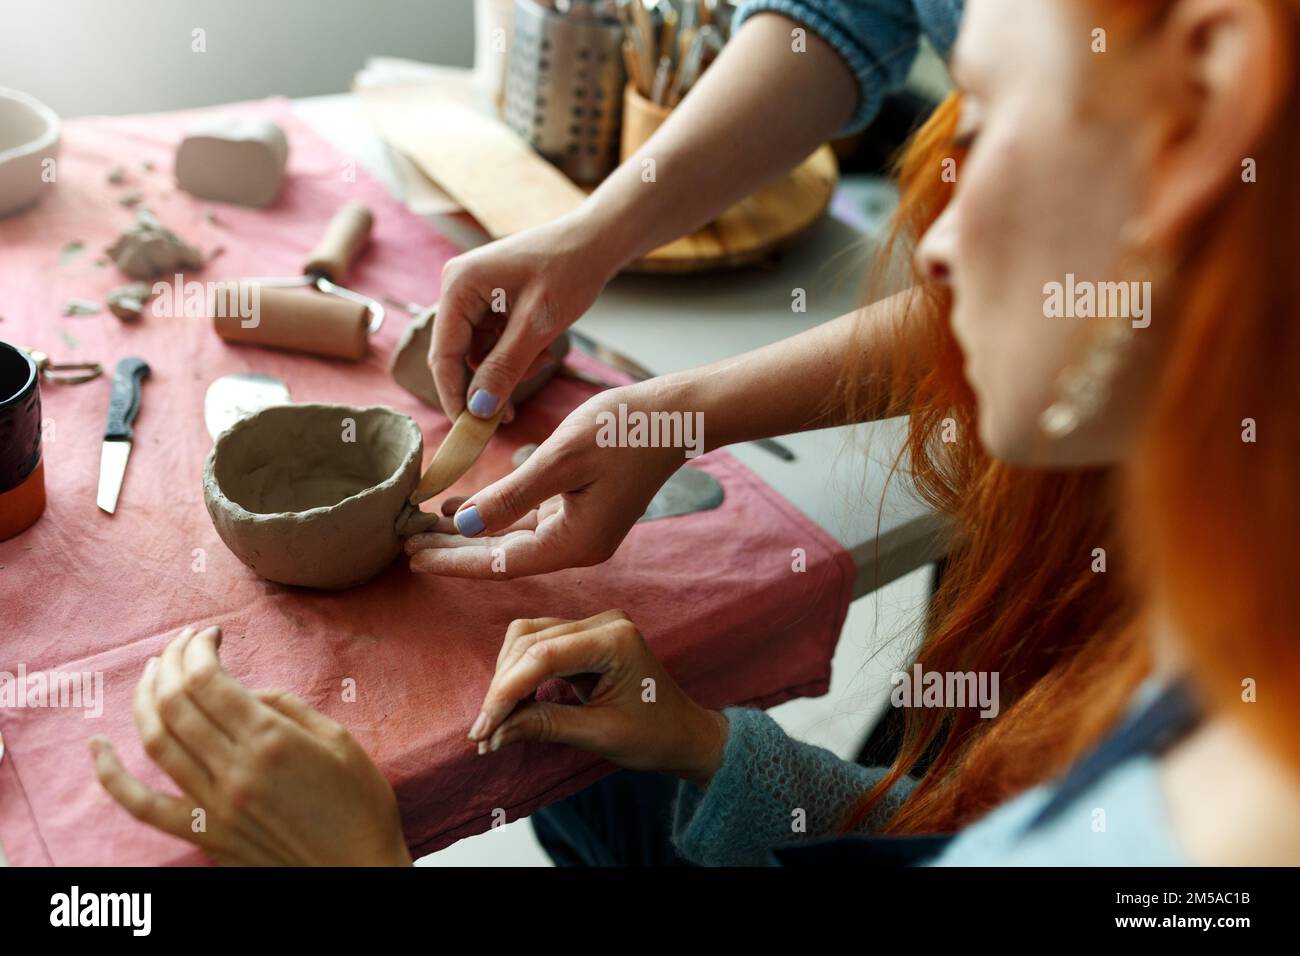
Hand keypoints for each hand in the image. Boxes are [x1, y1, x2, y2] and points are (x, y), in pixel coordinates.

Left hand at [91, 626, 410, 865]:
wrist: (357, 872)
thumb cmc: (360, 804)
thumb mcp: (339, 741)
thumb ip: (288, 708)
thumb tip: (247, 693)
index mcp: (270, 741)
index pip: (208, 681)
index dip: (199, 648)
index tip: (210, 634)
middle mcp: (234, 771)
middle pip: (176, 703)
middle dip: (171, 661)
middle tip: (182, 644)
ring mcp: (213, 806)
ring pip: (156, 741)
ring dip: (145, 698)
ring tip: (152, 672)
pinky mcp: (205, 835)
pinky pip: (142, 806)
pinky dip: (111, 776)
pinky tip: (97, 748)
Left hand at [405, 384, 687, 578]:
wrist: (675, 414)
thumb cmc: (622, 430)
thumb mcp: (561, 458)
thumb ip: (512, 495)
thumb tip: (467, 525)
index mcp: (575, 542)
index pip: (500, 563)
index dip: (453, 560)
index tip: (411, 556)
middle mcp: (579, 545)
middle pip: (504, 557)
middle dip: (455, 550)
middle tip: (405, 542)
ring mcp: (583, 530)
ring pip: (514, 539)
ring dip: (472, 532)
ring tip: (424, 524)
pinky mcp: (584, 511)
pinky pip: (531, 521)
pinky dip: (497, 514)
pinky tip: (464, 507)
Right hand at [431, 212, 618, 419]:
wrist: (596, 242)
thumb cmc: (570, 270)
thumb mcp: (538, 326)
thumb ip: (505, 367)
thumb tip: (478, 408)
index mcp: (459, 286)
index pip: (444, 354)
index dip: (455, 396)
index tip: (470, 430)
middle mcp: (457, 287)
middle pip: (458, 356)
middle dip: (486, 384)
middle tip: (511, 413)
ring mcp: (473, 293)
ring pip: (478, 353)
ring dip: (507, 369)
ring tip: (544, 361)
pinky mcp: (490, 301)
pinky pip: (492, 341)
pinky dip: (514, 355)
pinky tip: (542, 351)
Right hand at [468, 611, 728, 786]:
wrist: (685, 734)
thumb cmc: (654, 736)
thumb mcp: (599, 735)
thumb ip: (544, 726)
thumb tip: (493, 733)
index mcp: (614, 640)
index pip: (544, 655)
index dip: (507, 691)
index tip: (484, 728)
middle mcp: (603, 622)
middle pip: (530, 641)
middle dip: (503, 687)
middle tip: (485, 732)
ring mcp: (594, 626)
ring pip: (528, 639)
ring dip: (507, 678)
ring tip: (495, 723)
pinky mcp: (585, 638)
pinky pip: (539, 646)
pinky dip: (520, 675)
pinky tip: (512, 706)